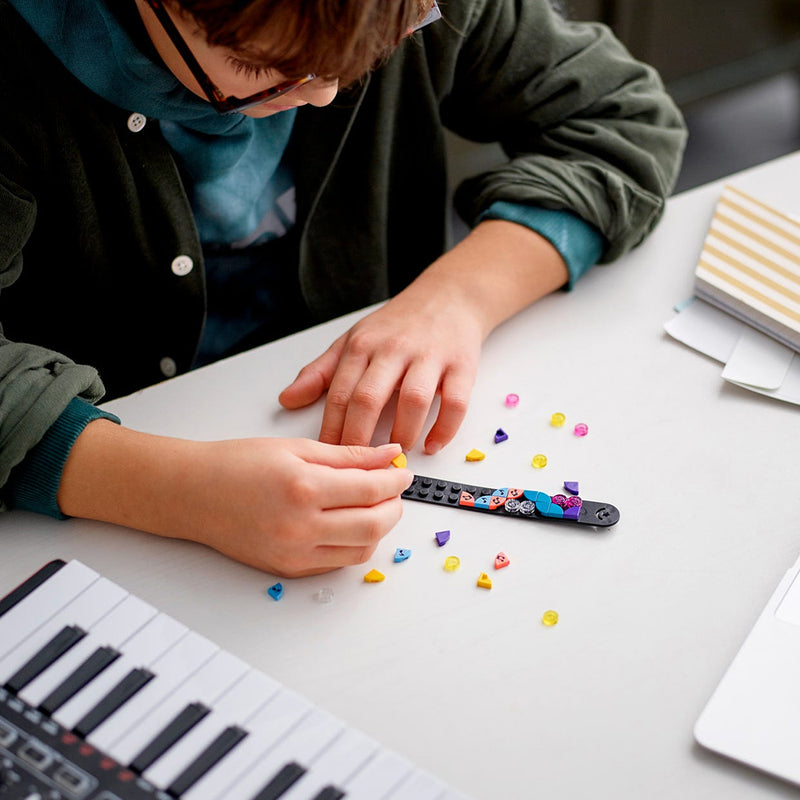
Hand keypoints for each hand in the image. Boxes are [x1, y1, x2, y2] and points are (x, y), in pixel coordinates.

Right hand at [59, 423, 412, 576]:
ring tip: (374, 506)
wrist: (192, 494)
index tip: (402, 472)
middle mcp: (300, 526)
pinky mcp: (288, 569)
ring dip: (378, 528)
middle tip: (395, 490)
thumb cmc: (236, 464)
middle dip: (395, 507)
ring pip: (361, 550)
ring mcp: (294, 553)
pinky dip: (354, 545)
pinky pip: (337, 563)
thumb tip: (389, 456)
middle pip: (374, 526)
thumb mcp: (296, 448)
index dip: (395, 480)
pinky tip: (351, 523)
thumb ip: (348, 455)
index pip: (371, 490)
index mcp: (303, 488)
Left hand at [279, 220, 569, 452]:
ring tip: (395, 455)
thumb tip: (286, 400)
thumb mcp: (353, 341)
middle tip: (357, 468)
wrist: (449, 296)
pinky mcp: (461, 364)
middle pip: (369, 398)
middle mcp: (394, 349)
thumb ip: (320, 372)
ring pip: (413, 400)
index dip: (331, 430)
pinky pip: (455, 402)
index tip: (328, 458)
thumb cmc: (398, 325)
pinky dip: (444, 428)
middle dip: (360, 437)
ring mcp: (429, 356)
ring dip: (403, 434)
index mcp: (363, 346)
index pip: (339, 393)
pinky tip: (433, 445)